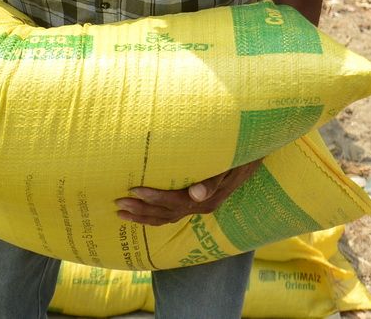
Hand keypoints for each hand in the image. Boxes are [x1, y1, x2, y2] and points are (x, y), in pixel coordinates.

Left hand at [114, 160, 261, 225]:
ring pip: (167, 217)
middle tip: (118, 204)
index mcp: (207, 199)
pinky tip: (139, 211)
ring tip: (121, 213)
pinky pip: (171, 213)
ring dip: (143, 215)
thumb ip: (213, 180)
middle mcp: (201, 206)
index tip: (134, 190)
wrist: (252, 153)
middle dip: (141, 210)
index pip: (174, 203)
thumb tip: (196, 194)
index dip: (153, 198)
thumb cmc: (238, 153)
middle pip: (166, 214)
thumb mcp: (230, 162)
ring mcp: (198, 205)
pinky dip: (153, 214)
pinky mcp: (196, 201)